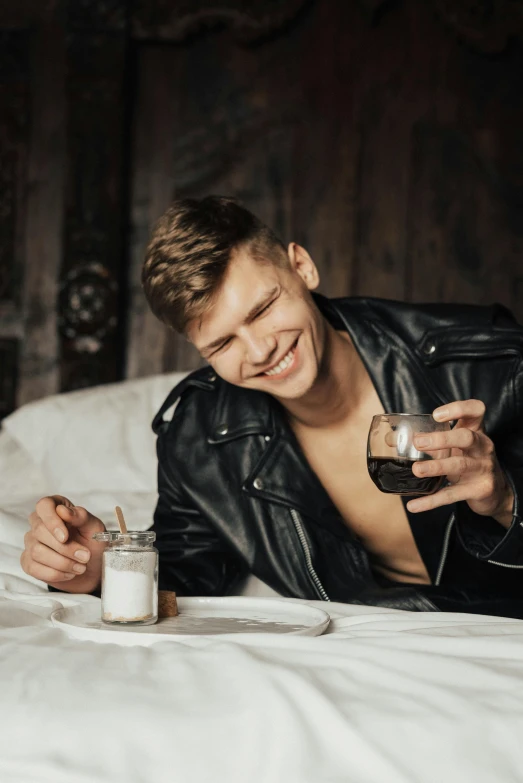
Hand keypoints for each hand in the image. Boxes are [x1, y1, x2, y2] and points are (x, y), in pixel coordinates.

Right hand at [21, 495, 106, 592]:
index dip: (52, 521)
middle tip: (85, 556)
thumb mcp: (94, 527)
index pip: (44, 506)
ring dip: (62, 563)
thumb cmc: (93, 543)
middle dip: (65, 548)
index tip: (65, 536)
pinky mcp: (29, 561)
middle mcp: (39, 522)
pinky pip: (33, 568)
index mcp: (56, 507)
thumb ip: (81, 516)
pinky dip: (55, 573)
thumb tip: (63, 511)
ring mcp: (31, 542)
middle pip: (40, 531)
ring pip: (37, 551)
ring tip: (80, 567)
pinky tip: (69, 573)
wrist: (93, 568)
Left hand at [406, 399, 514, 527]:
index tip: (436, 415)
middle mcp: (482, 447)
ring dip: (436, 467)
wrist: (495, 493)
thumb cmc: (469, 461)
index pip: (475, 410)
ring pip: (459, 465)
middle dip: (442, 439)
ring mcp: (482, 468)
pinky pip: (452, 495)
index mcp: (476, 431)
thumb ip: (426, 442)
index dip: (458, 409)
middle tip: (418, 442)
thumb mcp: (453, 448)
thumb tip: (390, 438)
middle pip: (466, 437)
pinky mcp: (478, 489)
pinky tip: (414, 505)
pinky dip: (432, 501)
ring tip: (416, 470)